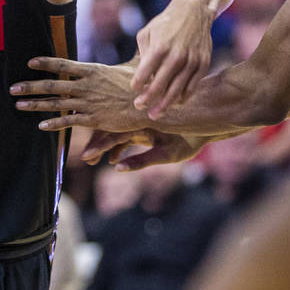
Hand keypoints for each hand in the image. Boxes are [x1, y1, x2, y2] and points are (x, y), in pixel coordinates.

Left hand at [11, 59, 145, 132]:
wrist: (151, 105)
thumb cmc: (140, 86)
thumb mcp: (126, 69)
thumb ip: (114, 65)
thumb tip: (125, 49)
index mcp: (92, 71)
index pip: (63, 64)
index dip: (45, 63)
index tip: (29, 62)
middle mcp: (87, 86)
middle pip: (53, 85)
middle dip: (30, 86)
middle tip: (12, 88)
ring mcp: (89, 103)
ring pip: (56, 104)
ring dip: (35, 105)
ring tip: (18, 105)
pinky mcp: (93, 119)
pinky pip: (69, 121)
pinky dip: (54, 124)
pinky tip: (41, 125)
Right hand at [81, 129, 209, 170]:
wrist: (204, 125)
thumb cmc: (188, 141)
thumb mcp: (166, 154)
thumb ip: (141, 161)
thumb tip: (118, 169)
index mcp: (141, 123)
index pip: (113, 133)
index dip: (98, 145)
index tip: (85, 156)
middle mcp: (137, 119)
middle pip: (109, 129)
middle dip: (96, 144)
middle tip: (86, 159)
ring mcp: (139, 123)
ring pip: (115, 132)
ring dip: (104, 145)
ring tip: (93, 160)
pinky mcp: (144, 128)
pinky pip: (125, 135)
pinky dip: (117, 146)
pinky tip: (114, 160)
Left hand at [130, 0, 212, 117]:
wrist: (195, 10)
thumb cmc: (166, 22)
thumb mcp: (147, 33)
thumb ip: (143, 54)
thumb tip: (143, 77)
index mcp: (160, 47)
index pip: (145, 73)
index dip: (138, 85)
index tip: (134, 90)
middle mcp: (177, 56)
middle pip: (160, 86)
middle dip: (148, 100)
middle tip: (139, 107)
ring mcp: (192, 61)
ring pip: (177, 90)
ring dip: (165, 104)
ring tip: (155, 114)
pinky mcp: (203, 63)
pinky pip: (193, 86)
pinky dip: (183, 97)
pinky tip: (175, 103)